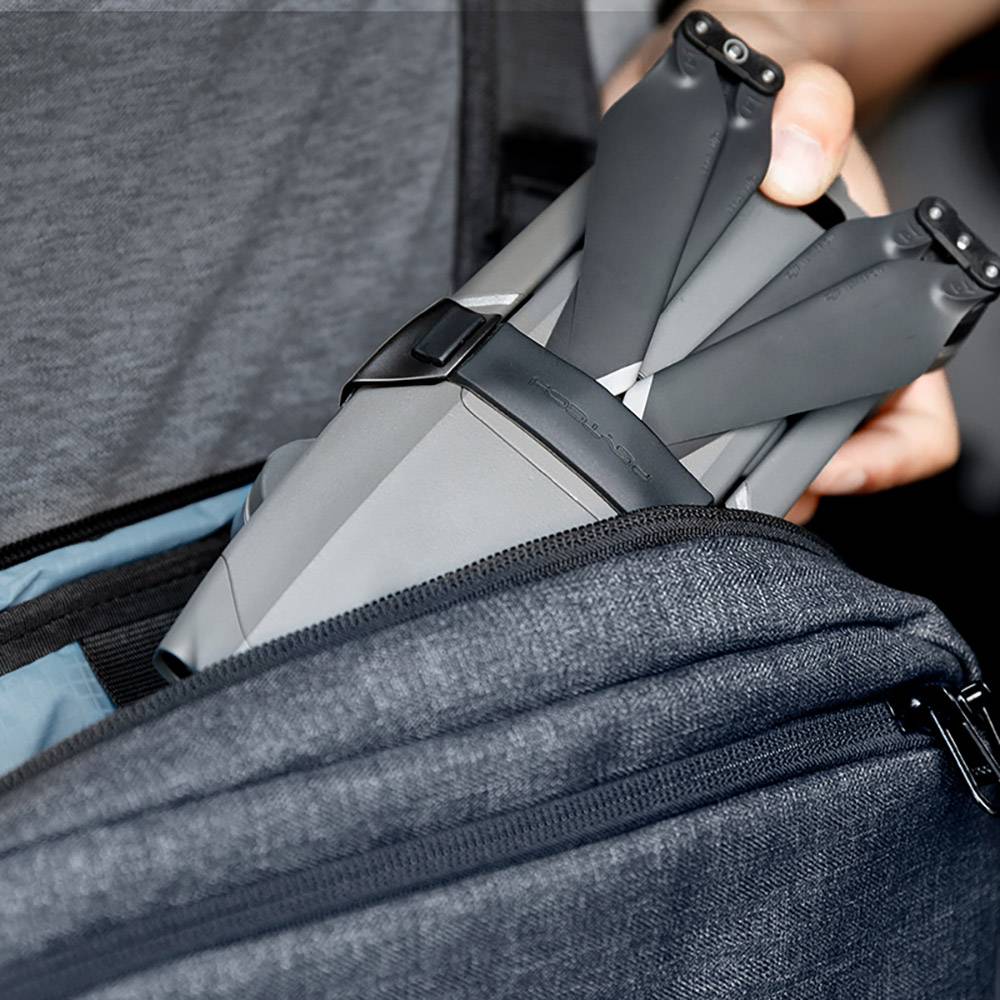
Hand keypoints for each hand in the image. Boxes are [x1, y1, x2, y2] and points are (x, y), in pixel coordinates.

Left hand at [604, 7, 960, 523]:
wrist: (708, 87)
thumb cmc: (765, 84)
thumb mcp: (789, 70)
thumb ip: (805, 100)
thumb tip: (798, 168)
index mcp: (876, 288)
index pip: (909, 406)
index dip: (880, 455)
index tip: (824, 470)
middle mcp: (823, 327)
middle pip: (826, 448)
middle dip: (780, 486)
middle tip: (719, 502)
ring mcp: (759, 341)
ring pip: (760, 447)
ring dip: (722, 476)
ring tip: (671, 483)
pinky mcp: (695, 338)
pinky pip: (695, 411)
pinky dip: (674, 433)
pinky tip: (635, 428)